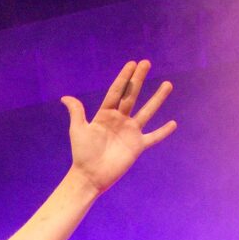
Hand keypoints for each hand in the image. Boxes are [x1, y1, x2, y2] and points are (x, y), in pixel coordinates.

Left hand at [61, 60, 175, 194]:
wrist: (89, 176)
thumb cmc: (82, 154)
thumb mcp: (78, 130)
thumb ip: (76, 112)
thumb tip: (65, 97)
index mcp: (105, 115)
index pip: (116, 92)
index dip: (124, 78)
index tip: (132, 64)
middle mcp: (119, 121)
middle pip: (131, 96)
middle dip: (138, 79)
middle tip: (146, 63)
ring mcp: (130, 132)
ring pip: (147, 112)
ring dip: (157, 98)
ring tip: (167, 84)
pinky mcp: (137, 146)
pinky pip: (153, 137)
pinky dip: (163, 132)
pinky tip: (173, 124)